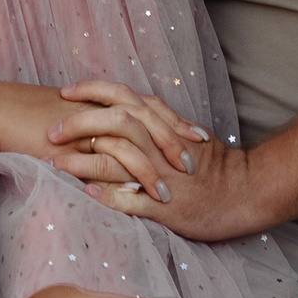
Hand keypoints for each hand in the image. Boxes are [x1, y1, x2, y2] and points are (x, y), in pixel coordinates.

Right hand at [0, 79, 194, 196]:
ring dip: (151, 168)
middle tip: (195, 160)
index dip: (174, 122)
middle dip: (174, 142)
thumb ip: (90, 127)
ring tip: (168, 194)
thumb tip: (107, 143)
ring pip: (132, 141)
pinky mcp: (71, 144)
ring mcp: (85, 124)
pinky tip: (136, 195)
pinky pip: (103, 159)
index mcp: (101, 99)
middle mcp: (99, 107)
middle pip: (149, 120)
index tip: (197, 136)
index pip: (148, 107)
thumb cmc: (22, 115)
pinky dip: (122, 177)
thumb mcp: (65, 116)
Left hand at [61, 90, 268, 243]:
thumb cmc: (215, 165)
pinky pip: (130, 200)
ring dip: (81, 160)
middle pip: (114, 122)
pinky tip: (83, 194)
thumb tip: (129, 110)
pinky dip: (106, 196)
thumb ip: (158, 121)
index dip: (91, 90)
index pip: (122, 96)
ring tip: (53, 162)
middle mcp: (160, 145)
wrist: (247, 193)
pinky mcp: (164, 206)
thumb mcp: (186, 134)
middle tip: (51, 130)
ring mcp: (161, 175)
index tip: (66, 92)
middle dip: (78, 123)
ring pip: (117, 159)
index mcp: (163, 124)